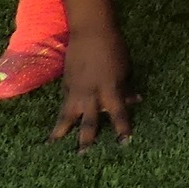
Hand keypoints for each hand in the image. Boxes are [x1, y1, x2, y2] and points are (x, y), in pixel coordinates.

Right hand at [51, 25, 135, 148]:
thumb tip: (135, 101)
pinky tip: (59, 123)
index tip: (124, 143)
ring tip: (53, 145)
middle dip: (86, 139)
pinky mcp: (65, 85)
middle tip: (83, 155)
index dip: (122, 129)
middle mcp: (92, 93)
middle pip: (89, 121)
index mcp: (111, 88)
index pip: (118, 113)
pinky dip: (62, 113)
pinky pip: (65, 103)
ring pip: (67, 115)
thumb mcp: (126, 68)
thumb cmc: (114, 48)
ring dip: (61, 131)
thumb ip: (127, 87)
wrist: (90, 32)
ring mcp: (75, 90)